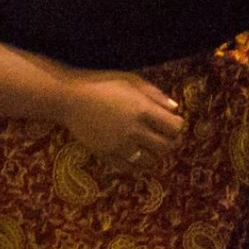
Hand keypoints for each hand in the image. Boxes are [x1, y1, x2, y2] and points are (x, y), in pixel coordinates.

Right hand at [61, 71, 185, 167]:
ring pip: (150, 161)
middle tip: (167, 136)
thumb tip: (175, 108)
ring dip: (155, 154)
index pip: (174, 128)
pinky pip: (130, 168)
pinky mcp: (107, 156)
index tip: (173, 122)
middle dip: (171, 142)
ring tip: (151, 144)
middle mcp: (134, 131)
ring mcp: (120, 146)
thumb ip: (155, 95)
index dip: (178, 126)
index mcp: (142, 110)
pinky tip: (135, 152)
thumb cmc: (102, 84)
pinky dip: (137, 163)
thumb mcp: (132, 81)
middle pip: (166, 147)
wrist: (71, 99)